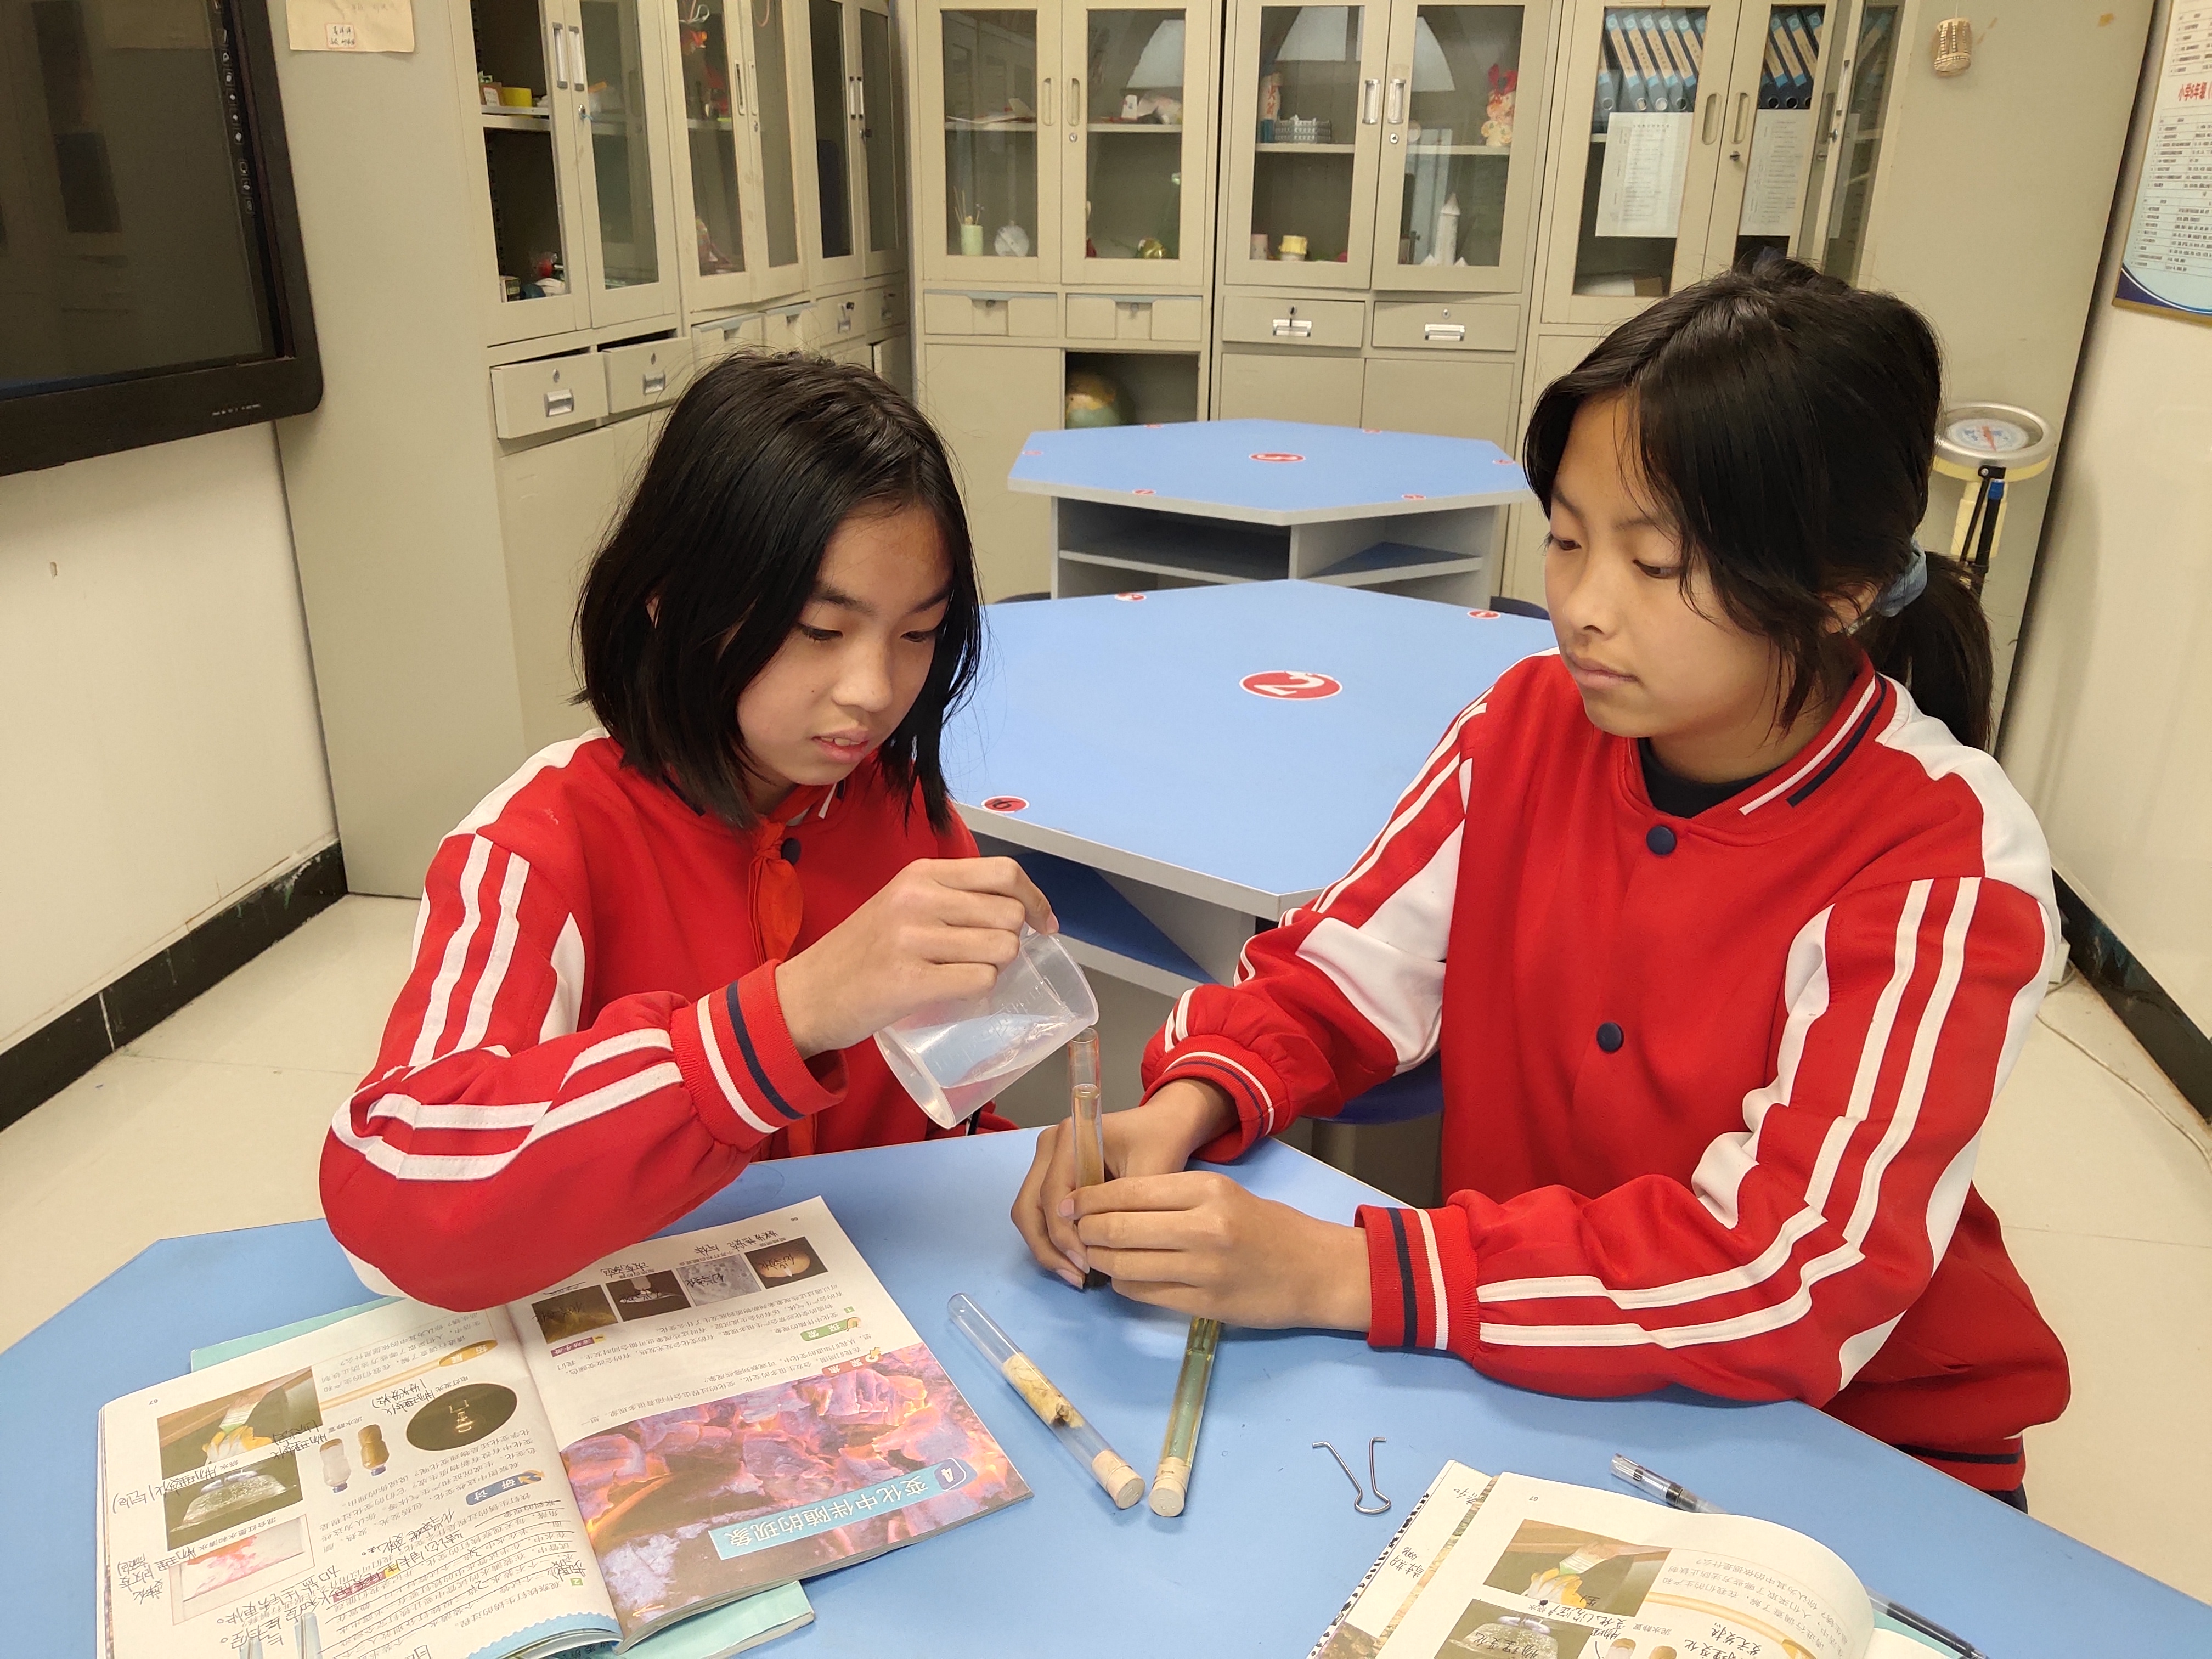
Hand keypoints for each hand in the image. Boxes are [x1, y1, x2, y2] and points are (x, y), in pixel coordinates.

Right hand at [776, 857, 1054, 1056]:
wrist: (807, 994)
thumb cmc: (862, 952)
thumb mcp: (902, 904)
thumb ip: (951, 898)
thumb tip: (1019, 911)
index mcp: (920, 874)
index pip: (1004, 873)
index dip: (1035, 900)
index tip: (1043, 925)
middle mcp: (918, 899)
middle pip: (1009, 914)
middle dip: (1012, 941)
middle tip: (988, 957)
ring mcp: (912, 940)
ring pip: (1002, 949)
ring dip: (996, 968)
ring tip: (964, 974)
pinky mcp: (909, 982)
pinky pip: (980, 981)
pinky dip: (979, 990)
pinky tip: (954, 991)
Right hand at [1010, 1080, 1234, 1287]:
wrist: (1165, 1124)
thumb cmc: (1161, 1143)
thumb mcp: (1152, 1171)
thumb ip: (1123, 1203)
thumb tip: (1094, 1243)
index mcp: (1070, 1137)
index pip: (1052, 1194)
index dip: (1064, 1234)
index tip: (1087, 1264)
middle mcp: (1048, 1146)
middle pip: (1028, 1206)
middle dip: (1048, 1247)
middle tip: (1077, 1277)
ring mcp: (1046, 1161)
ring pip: (1028, 1213)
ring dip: (1047, 1247)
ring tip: (1075, 1275)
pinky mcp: (1052, 1175)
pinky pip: (1039, 1212)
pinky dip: (1052, 1239)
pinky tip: (1075, 1260)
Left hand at [1065, 1170, 1372, 1331]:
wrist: (1316, 1269)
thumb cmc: (1266, 1226)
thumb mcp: (1222, 1194)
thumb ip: (1169, 1198)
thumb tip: (1106, 1206)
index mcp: (1206, 1190)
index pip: (1127, 1192)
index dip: (1088, 1200)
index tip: (1069, 1204)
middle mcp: (1203, 1227)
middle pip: (1118, 1229)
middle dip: (1085, 1232)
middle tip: (1075, 1233)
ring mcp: (1204, 1270)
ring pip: (1124, 1265)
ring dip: (1100, 1262)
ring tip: (1094, 1256)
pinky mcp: (1204, 1306)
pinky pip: (1144, 1294)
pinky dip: (1124, 1284)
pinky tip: (1124, 1277)